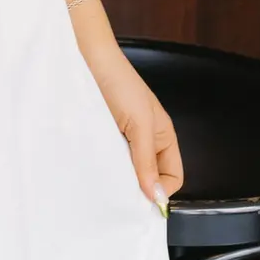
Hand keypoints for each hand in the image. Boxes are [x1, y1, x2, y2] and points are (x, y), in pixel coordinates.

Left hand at [84, 44, 183, 213]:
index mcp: (162, 136)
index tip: (142, 201)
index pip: (172, 176)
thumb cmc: (119, 83)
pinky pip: (108, 160)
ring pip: (126, 171)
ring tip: (105, 176)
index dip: (161, 190)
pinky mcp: (102, 135)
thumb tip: (157, 196)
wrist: (86, 58)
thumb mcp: (139, 124)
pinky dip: (103, 165)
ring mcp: (122, 138)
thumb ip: (147, 160)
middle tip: (120, 193)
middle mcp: (145, 140)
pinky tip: (94, 165)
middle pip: (149, 176)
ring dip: (118, 176)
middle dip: (138, 187)